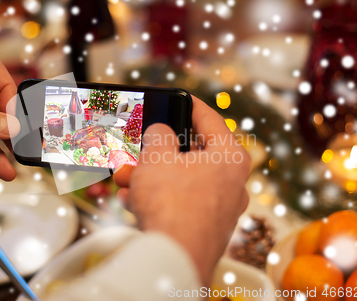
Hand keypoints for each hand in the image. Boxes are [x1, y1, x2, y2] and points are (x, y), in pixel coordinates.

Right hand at [114, 96, 250, 283]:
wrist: (174, 259)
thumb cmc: (173, 203)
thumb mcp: (157, 156)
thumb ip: (157, 136)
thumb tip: (159, 134)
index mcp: (230, 157)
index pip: (210, 119)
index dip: (189, 104)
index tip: (177, 98)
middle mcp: (231, 182)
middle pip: (191, 154)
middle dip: (157, 151)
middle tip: (139, 145)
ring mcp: (219, 208)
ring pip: (180, 181)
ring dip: (150, 176)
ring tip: (124, 175)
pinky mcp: (204, 228)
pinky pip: (178, 203)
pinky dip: (155, 198)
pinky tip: (130, 199)